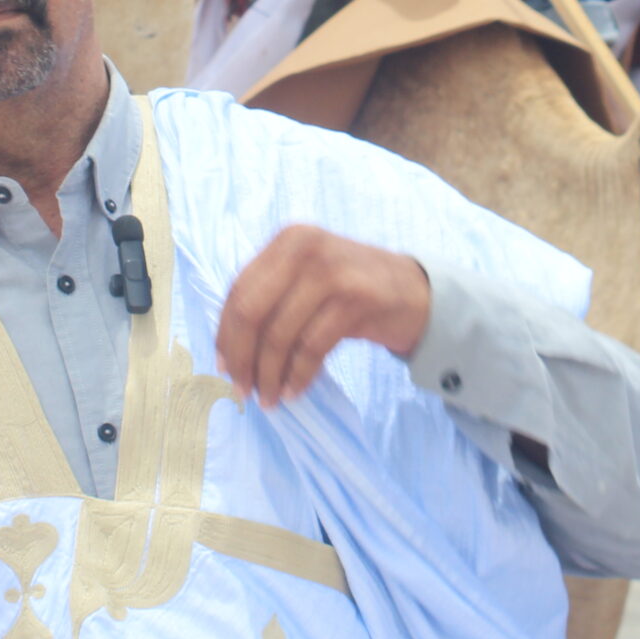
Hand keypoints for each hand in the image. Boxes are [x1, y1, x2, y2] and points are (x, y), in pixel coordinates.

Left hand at [216, 225, 431, 407]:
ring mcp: (332, 272)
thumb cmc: (352, 290)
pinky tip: (294, 390)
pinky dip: (298, 375)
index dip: (226, 334)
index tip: (223, 368)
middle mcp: (306, 248)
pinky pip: (312, 347)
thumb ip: (271, 297)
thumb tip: (228, 350)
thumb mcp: (309, 278)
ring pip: (280, 333)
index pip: (239, 290)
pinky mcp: (356, 299)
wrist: (417, 293)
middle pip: (252, 311)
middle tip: (241, 390)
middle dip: (242, 356)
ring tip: (269, 398)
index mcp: (288, 240)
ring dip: (269, 374)